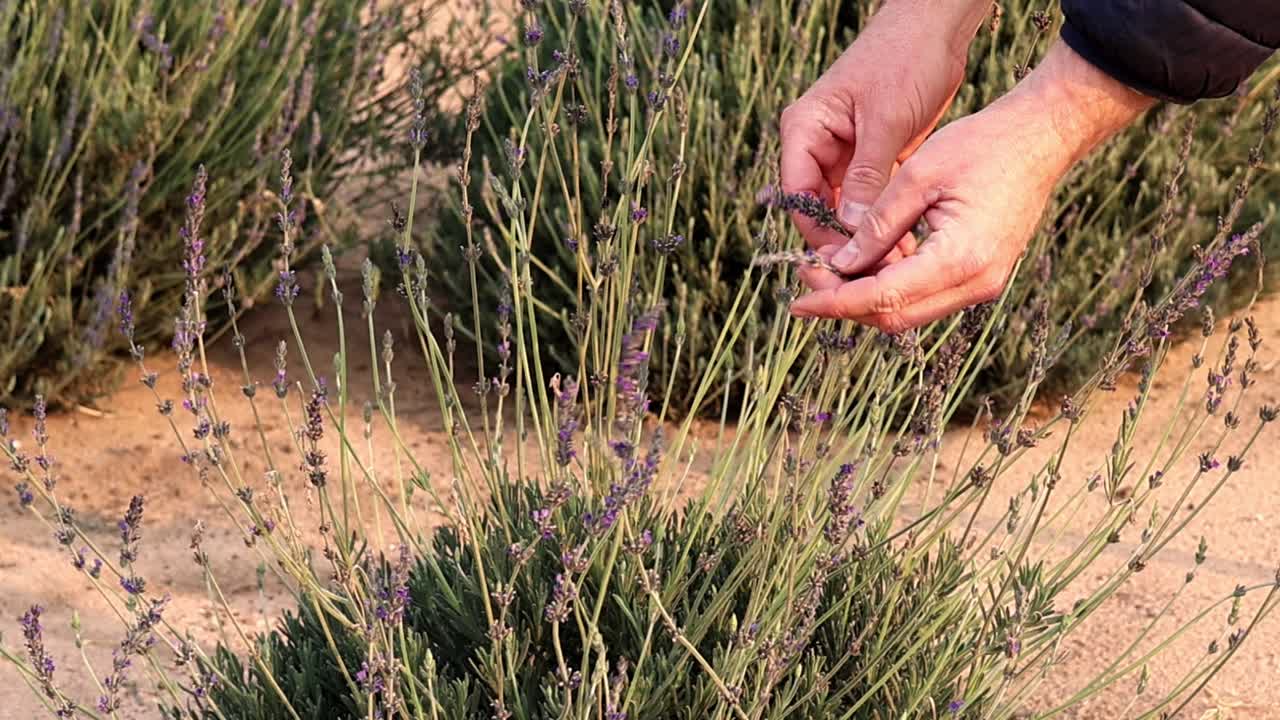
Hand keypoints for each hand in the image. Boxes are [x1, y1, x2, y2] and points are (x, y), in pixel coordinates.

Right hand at [779, 0, 988, 255]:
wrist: (936, 26)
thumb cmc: (905, 59)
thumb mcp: (886, 120)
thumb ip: (868, 175)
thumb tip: (853, 230)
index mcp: (804, 130)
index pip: (798, 195)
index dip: (819, 232)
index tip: (848, 262)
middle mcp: (818, 144)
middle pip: (818, 208)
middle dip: (846, 241)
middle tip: (875, 271)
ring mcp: (844, 152)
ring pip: (845, 209)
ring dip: (867, 235)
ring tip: (896, 262)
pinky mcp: (871, 157)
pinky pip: (869, 199)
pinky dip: (883, 220)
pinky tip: (905, 242)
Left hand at [791, 40, 1155, 331]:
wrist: (1042, 137)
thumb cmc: (982, 145)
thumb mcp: (917, 175)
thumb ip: (876, 224)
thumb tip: (838, 263)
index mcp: (958, 260)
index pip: (881, 298)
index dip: (834, 302)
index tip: (797, 299)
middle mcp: (975, 284)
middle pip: (894, 317)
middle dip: (845, 304)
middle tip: (807, 281)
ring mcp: (984, 284)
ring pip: (909, 311)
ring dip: (867, 298)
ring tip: (830, 271)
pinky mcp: (983, 275)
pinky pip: (928, 295)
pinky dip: (892, 287)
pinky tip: (866, 262)